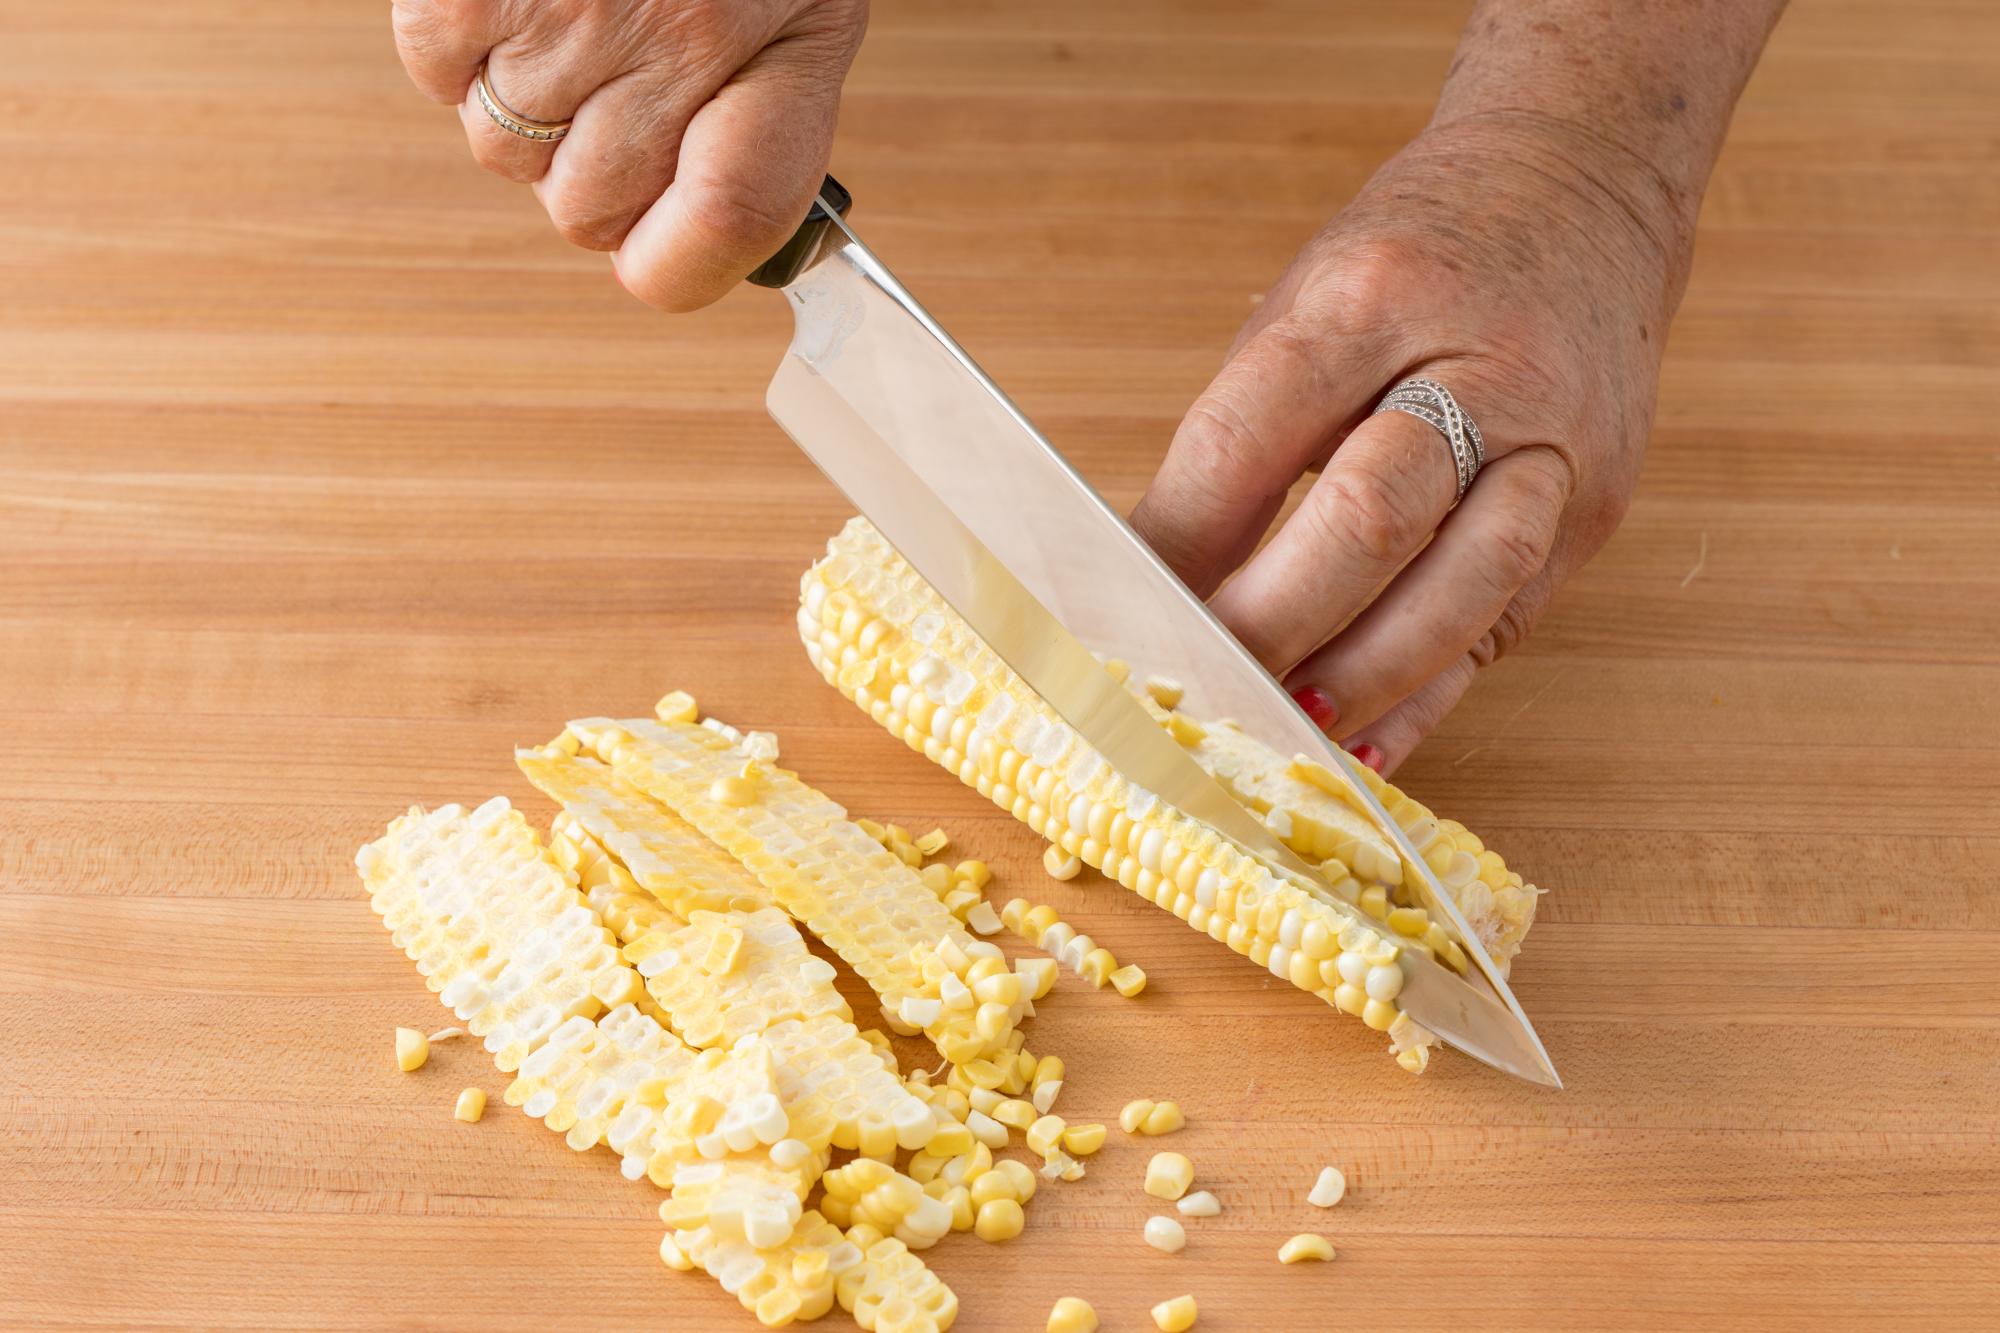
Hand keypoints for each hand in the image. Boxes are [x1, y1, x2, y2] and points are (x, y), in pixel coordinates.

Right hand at [393, 0, 867, 309]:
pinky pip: (437, 71)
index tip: (657, 263)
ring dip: (524, 102)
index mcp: (785, 39)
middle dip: (589, 169)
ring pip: (505, 151)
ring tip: (570, 9)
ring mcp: (570, 4)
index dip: (683, 267)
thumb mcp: (793, 5)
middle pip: (590, 209)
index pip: (734, 217)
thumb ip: (762, 121)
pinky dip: (459, 39)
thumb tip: (674, 250)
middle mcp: (680, 29)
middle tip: (612, 83)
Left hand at [1132, 113, 1686, 773]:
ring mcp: (1559, 441)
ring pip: (1465, 584)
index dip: (1181, 540)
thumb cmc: (1416, 261)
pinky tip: (1364, 752)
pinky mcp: (1601, 508)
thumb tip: (1150, 583)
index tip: (1119, 617)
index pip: (1255, 431)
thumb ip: (1242, 440)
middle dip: (1273, 622)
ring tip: (1280, 737)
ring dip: (1361, 679)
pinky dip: (1427, 699)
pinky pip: (1507, 627)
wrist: (1585, 186)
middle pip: (1372, 515)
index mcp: (1374, 293)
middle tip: (1196, 692)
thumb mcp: (1307, 305)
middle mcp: (1482, 364)